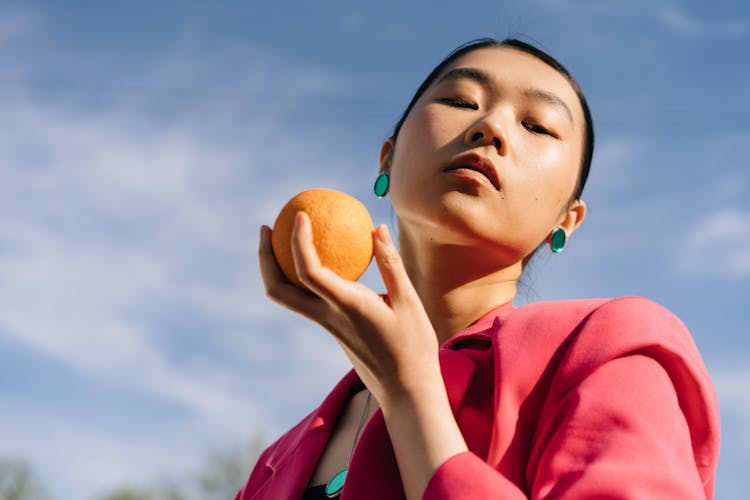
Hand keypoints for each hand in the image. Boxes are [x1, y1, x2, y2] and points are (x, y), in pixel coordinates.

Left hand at [258, 212, 440, 402]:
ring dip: (274, 267)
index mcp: (347, 307)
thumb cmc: (413, 347)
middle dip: (264, 258)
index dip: (300, 241)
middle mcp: (328, 317)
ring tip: (279, 238)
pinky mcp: (331, 328)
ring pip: (286, 297)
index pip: (309, 272)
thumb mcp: (409, 301)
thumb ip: (391, 264)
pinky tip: (318, 258)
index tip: (300, 215)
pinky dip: (300, 276)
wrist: (406, 390)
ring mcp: (326, 325)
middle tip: (266, 227)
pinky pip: (305, 299)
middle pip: (278, 290)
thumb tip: (376, 228)